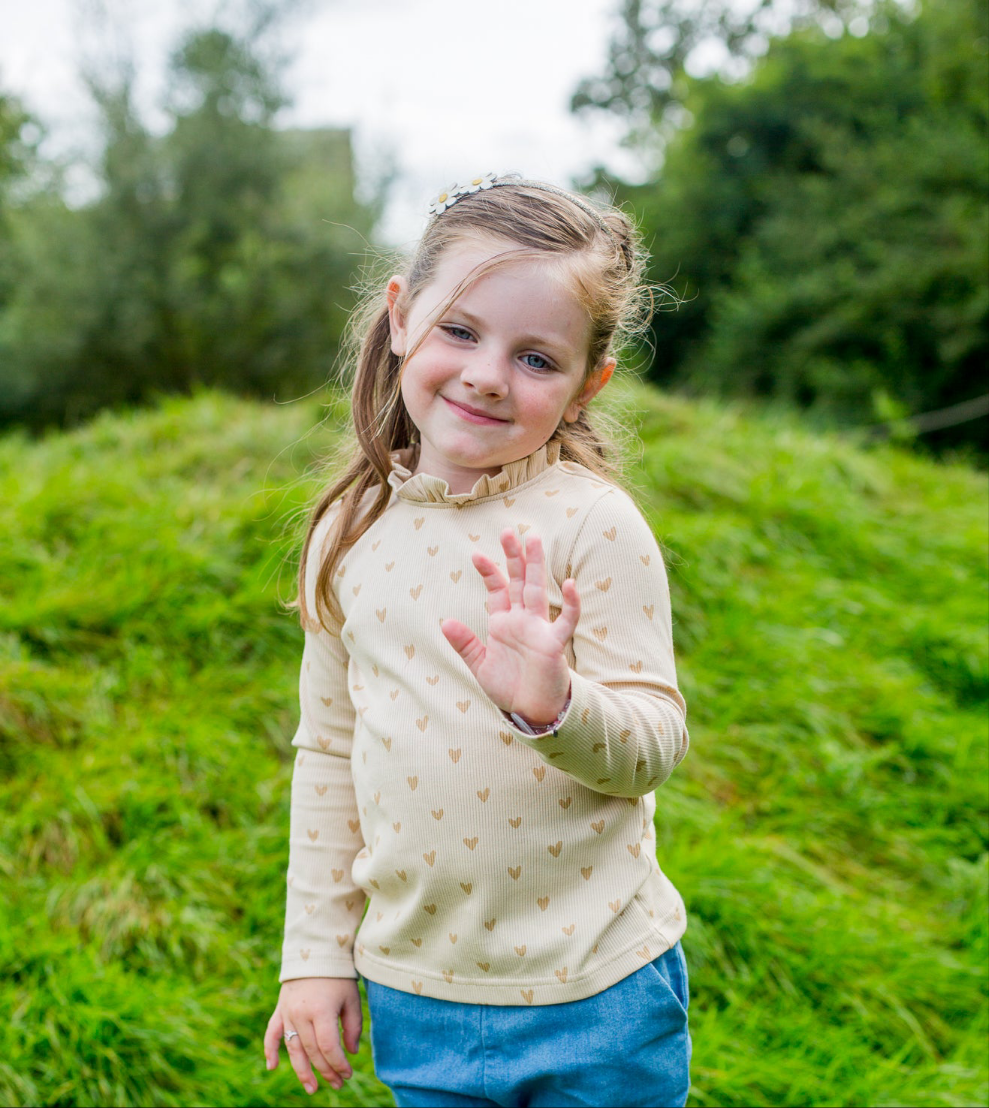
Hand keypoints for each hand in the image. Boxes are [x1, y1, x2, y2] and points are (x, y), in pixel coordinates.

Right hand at [264, 977, 361, 1094]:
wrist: (315, 952)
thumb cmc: (338, 976)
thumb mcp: (351, 998)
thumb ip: (352, 1026)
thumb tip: (350, 1053)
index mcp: (321, 1010)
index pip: (328, 1046)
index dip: (338, 1064)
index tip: (348, 1074)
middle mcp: (301, 1014)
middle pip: (312, 1051)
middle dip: (326, 1071)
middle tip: (338, 1084)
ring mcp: (288, 1014)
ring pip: (293, 1049)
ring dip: (302, 1071)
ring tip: (312, 1089)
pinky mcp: (280, 1011)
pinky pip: (271, 1034)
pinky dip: (270, 1051)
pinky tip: (272, 1067)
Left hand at [442, 528, 578, 723]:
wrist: (530, 711)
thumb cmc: (509, 688)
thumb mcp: (480, 665)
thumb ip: (465, 643)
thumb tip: (445, 622)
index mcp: (503, 623)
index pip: (497, 590)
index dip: (489, 572)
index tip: (476, 554)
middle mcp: (522, 620)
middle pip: (518, 581)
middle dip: (514, 557)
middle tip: (509, 531)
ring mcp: (539, 629)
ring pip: (538, 591)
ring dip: (536, 566)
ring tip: (533, 540)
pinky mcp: (554, 643)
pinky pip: (566, 620)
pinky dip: (570, 603)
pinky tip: (570, 584)